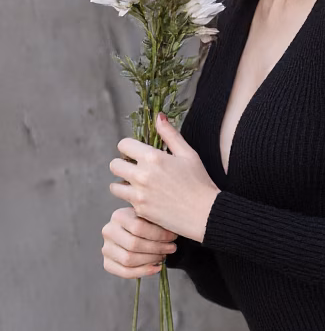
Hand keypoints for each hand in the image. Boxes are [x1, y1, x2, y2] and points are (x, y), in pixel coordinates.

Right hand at [102, 205, 177, 278]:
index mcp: (119, 216)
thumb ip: (157, 219)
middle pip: (134, 245)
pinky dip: (143, 272)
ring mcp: (106, 248)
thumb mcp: (149, 215)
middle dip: (157, 248)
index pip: (138, 227)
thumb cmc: (146, 222)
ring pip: (129, 260)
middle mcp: (108, 231)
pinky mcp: (107, 263)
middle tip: (171, 248)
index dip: (159, 234)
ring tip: (163, 256)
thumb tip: (172, 229)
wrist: (130, 230)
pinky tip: (156, 268)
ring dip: (151, 260)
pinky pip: (124, 272)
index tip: (173, 237)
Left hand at [108, 113, 220, 242]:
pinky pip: (124, 201)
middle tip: (135, 168)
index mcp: (153, 158)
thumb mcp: (188, 154)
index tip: (136, 152)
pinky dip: (131, 199)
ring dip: (123, 183)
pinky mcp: (140, 210)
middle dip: (123, 164)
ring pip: (114, 186)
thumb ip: (170, 134)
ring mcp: (139, 194)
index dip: (129, 147)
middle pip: (114, 165)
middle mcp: (142, 175)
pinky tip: (145, 198)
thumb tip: (158, 117)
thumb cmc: (200, 182)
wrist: (205, 214)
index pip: (123, 145)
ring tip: (137, 184)